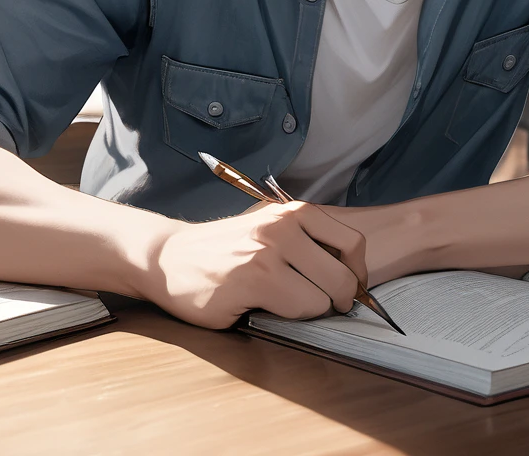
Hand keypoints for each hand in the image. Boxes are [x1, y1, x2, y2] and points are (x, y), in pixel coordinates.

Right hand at [145, 201, 366, 329]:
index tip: (348, 288)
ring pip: (324, 297)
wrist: (170, 257)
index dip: (358, 273)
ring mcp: (269, 251)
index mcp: (293, 212)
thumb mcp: (268, 231)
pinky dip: (291, 317)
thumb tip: (351, 276)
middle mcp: (284, 226)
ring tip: (287, 304)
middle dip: (341, 300)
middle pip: (344, 275)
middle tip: (326, 307)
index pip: (353, 243)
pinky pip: (298, 309)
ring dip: (312, 310)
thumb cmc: (224, 250)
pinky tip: (266, 307)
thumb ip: (305, 243)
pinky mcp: (253, 279)